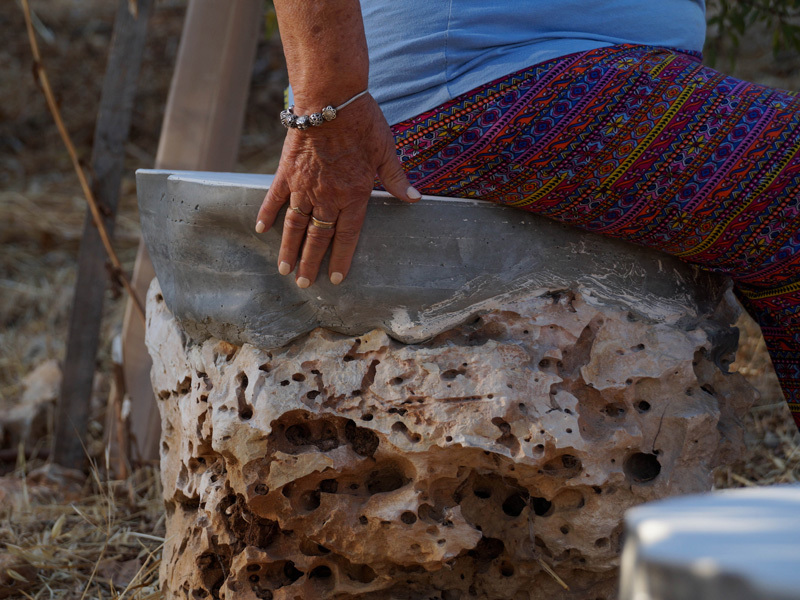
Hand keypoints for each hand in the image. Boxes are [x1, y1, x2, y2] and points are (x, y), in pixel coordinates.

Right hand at [255, 94, 419, 286]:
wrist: (331, 100)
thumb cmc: (363, 123)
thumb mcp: (386, 151)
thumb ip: (397, 179)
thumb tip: (415, 199)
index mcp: (354, 196)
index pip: (347, 236)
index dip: (341, 259)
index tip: (336, 278)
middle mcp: (327, 197)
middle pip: (317, 238)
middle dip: (310, 263)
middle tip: (304, 283)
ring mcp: (304, 187)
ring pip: (295, 226)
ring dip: (289, 249)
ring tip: (284, 269)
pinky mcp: (287, 172)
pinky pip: (275, 198)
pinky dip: (267, 214)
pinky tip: (261, 230)